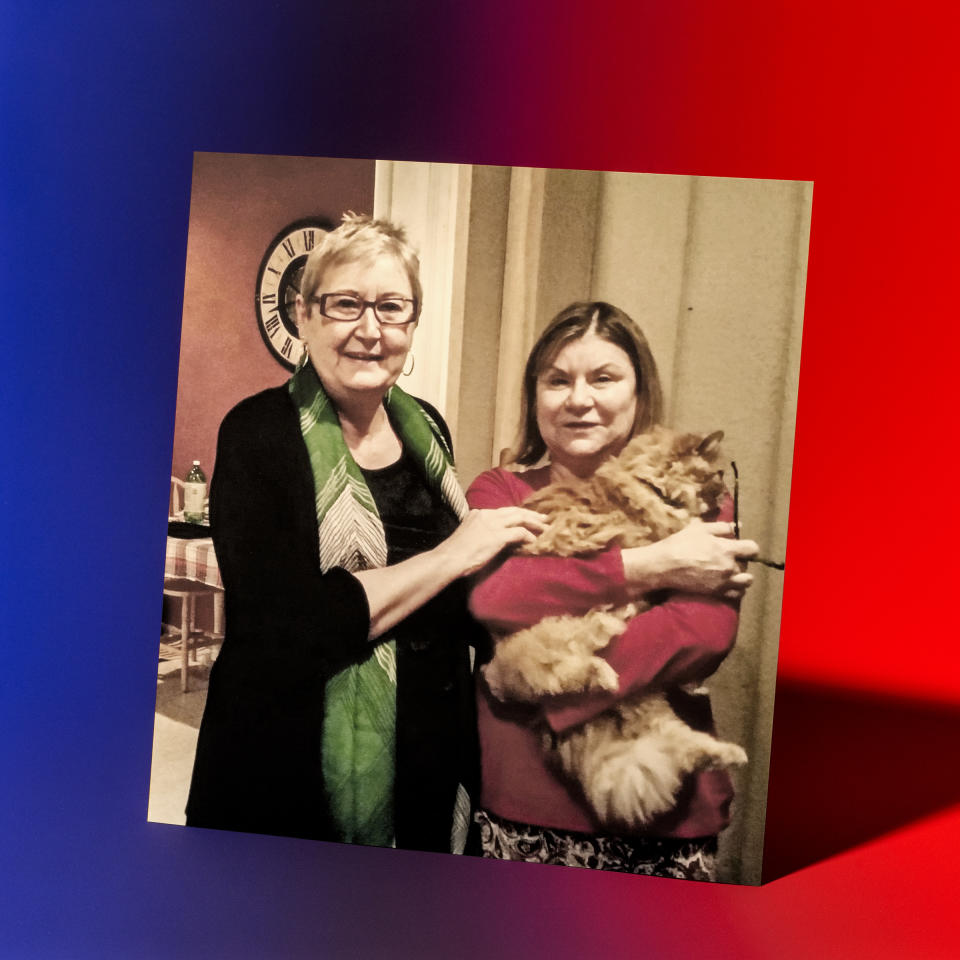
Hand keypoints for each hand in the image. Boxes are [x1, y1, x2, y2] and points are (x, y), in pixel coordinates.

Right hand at [440, 507, 547, 577]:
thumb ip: (482, 533)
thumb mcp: (469, 535)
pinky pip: (519, 533)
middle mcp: (487, 515)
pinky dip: (529, 536)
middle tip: (544, 517)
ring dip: (534, 522)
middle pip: (514, 510)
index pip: (504, 510)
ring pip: (520, 518)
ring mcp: (493, 524)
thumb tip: (494, 539)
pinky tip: (534, 542)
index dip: (518, 513)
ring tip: (546, 527)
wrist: (448, 559)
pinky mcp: (497, 536)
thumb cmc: (455, 553)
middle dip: (531, 514)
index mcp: (479, 513)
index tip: (527, 517)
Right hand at [623, 519, 758, 598]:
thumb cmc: (680, 544)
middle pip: (747, 565)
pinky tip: (728, 584)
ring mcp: (724, 582)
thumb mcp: (699, 529)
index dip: (749, 547)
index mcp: (727, 549)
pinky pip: (736, 595)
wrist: (664, 566)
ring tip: (731, 572)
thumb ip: (721, 527)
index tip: (741, 547)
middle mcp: (729, 567)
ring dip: (742, 576)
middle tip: (729, 558)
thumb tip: (737, 526)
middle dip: (741, 561)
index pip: (752, 549)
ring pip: (746, 582)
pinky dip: (736, 590)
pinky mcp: (716, 593)